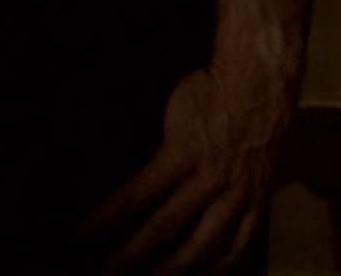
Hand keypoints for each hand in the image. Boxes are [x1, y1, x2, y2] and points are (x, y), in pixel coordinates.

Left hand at [83, 63, 293, 272]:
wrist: (260, 85)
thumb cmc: (206, 93)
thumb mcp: (171, 116)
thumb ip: (157, 153)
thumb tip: (133, 182)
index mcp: (179, 155)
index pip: (134, 196)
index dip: (105, 220)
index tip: (80, 238)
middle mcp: (208, 180)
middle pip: (165, 228)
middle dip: (133, 255)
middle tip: (107, 273)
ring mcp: (237, 194)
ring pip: (203, 245)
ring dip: (174, 269)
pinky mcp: (258, 201)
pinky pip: (241, 242)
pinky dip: (221, 265)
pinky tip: (204, 275)